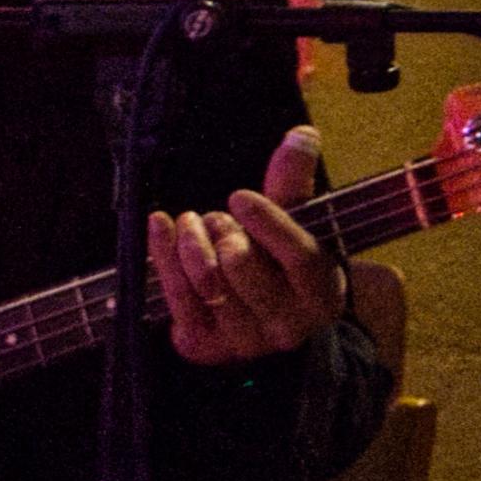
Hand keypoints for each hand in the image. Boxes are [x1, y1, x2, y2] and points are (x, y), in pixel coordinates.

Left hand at [151, 125, 347, 367]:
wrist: (258, 323)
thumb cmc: (279, 266)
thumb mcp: (295, 227)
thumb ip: (295, 184)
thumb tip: (302, 134)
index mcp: (321, 293)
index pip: (301, 258)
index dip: (269, 224)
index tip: (239, 197)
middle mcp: (287, 325)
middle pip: (245, 268)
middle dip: (223, 232)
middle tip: (216, 217)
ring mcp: (244, 341)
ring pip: (208, 283)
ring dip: (192, 242)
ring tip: (191, 221)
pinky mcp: (205, 347)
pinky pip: (177, 297)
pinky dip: (164, 255)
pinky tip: (160, 225)